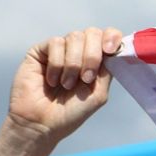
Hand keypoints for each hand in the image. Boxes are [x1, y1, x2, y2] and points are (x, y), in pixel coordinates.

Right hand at [5, 26, 123, 143]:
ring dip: (73, 64)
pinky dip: (57, 63)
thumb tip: (114, 51)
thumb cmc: (70, 113)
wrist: (42, 122)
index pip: (108, 36)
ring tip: (66, 85)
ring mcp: (60, 50)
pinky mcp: (41, 50)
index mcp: (96, 61)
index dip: (112, 37)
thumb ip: (107, 71)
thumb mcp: (97, 94)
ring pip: (75, 37)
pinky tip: (52, 80)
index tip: (110, 50)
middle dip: (92, 56)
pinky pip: (56, 43)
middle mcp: (79, 52)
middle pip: (93, 33)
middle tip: (86, 79)